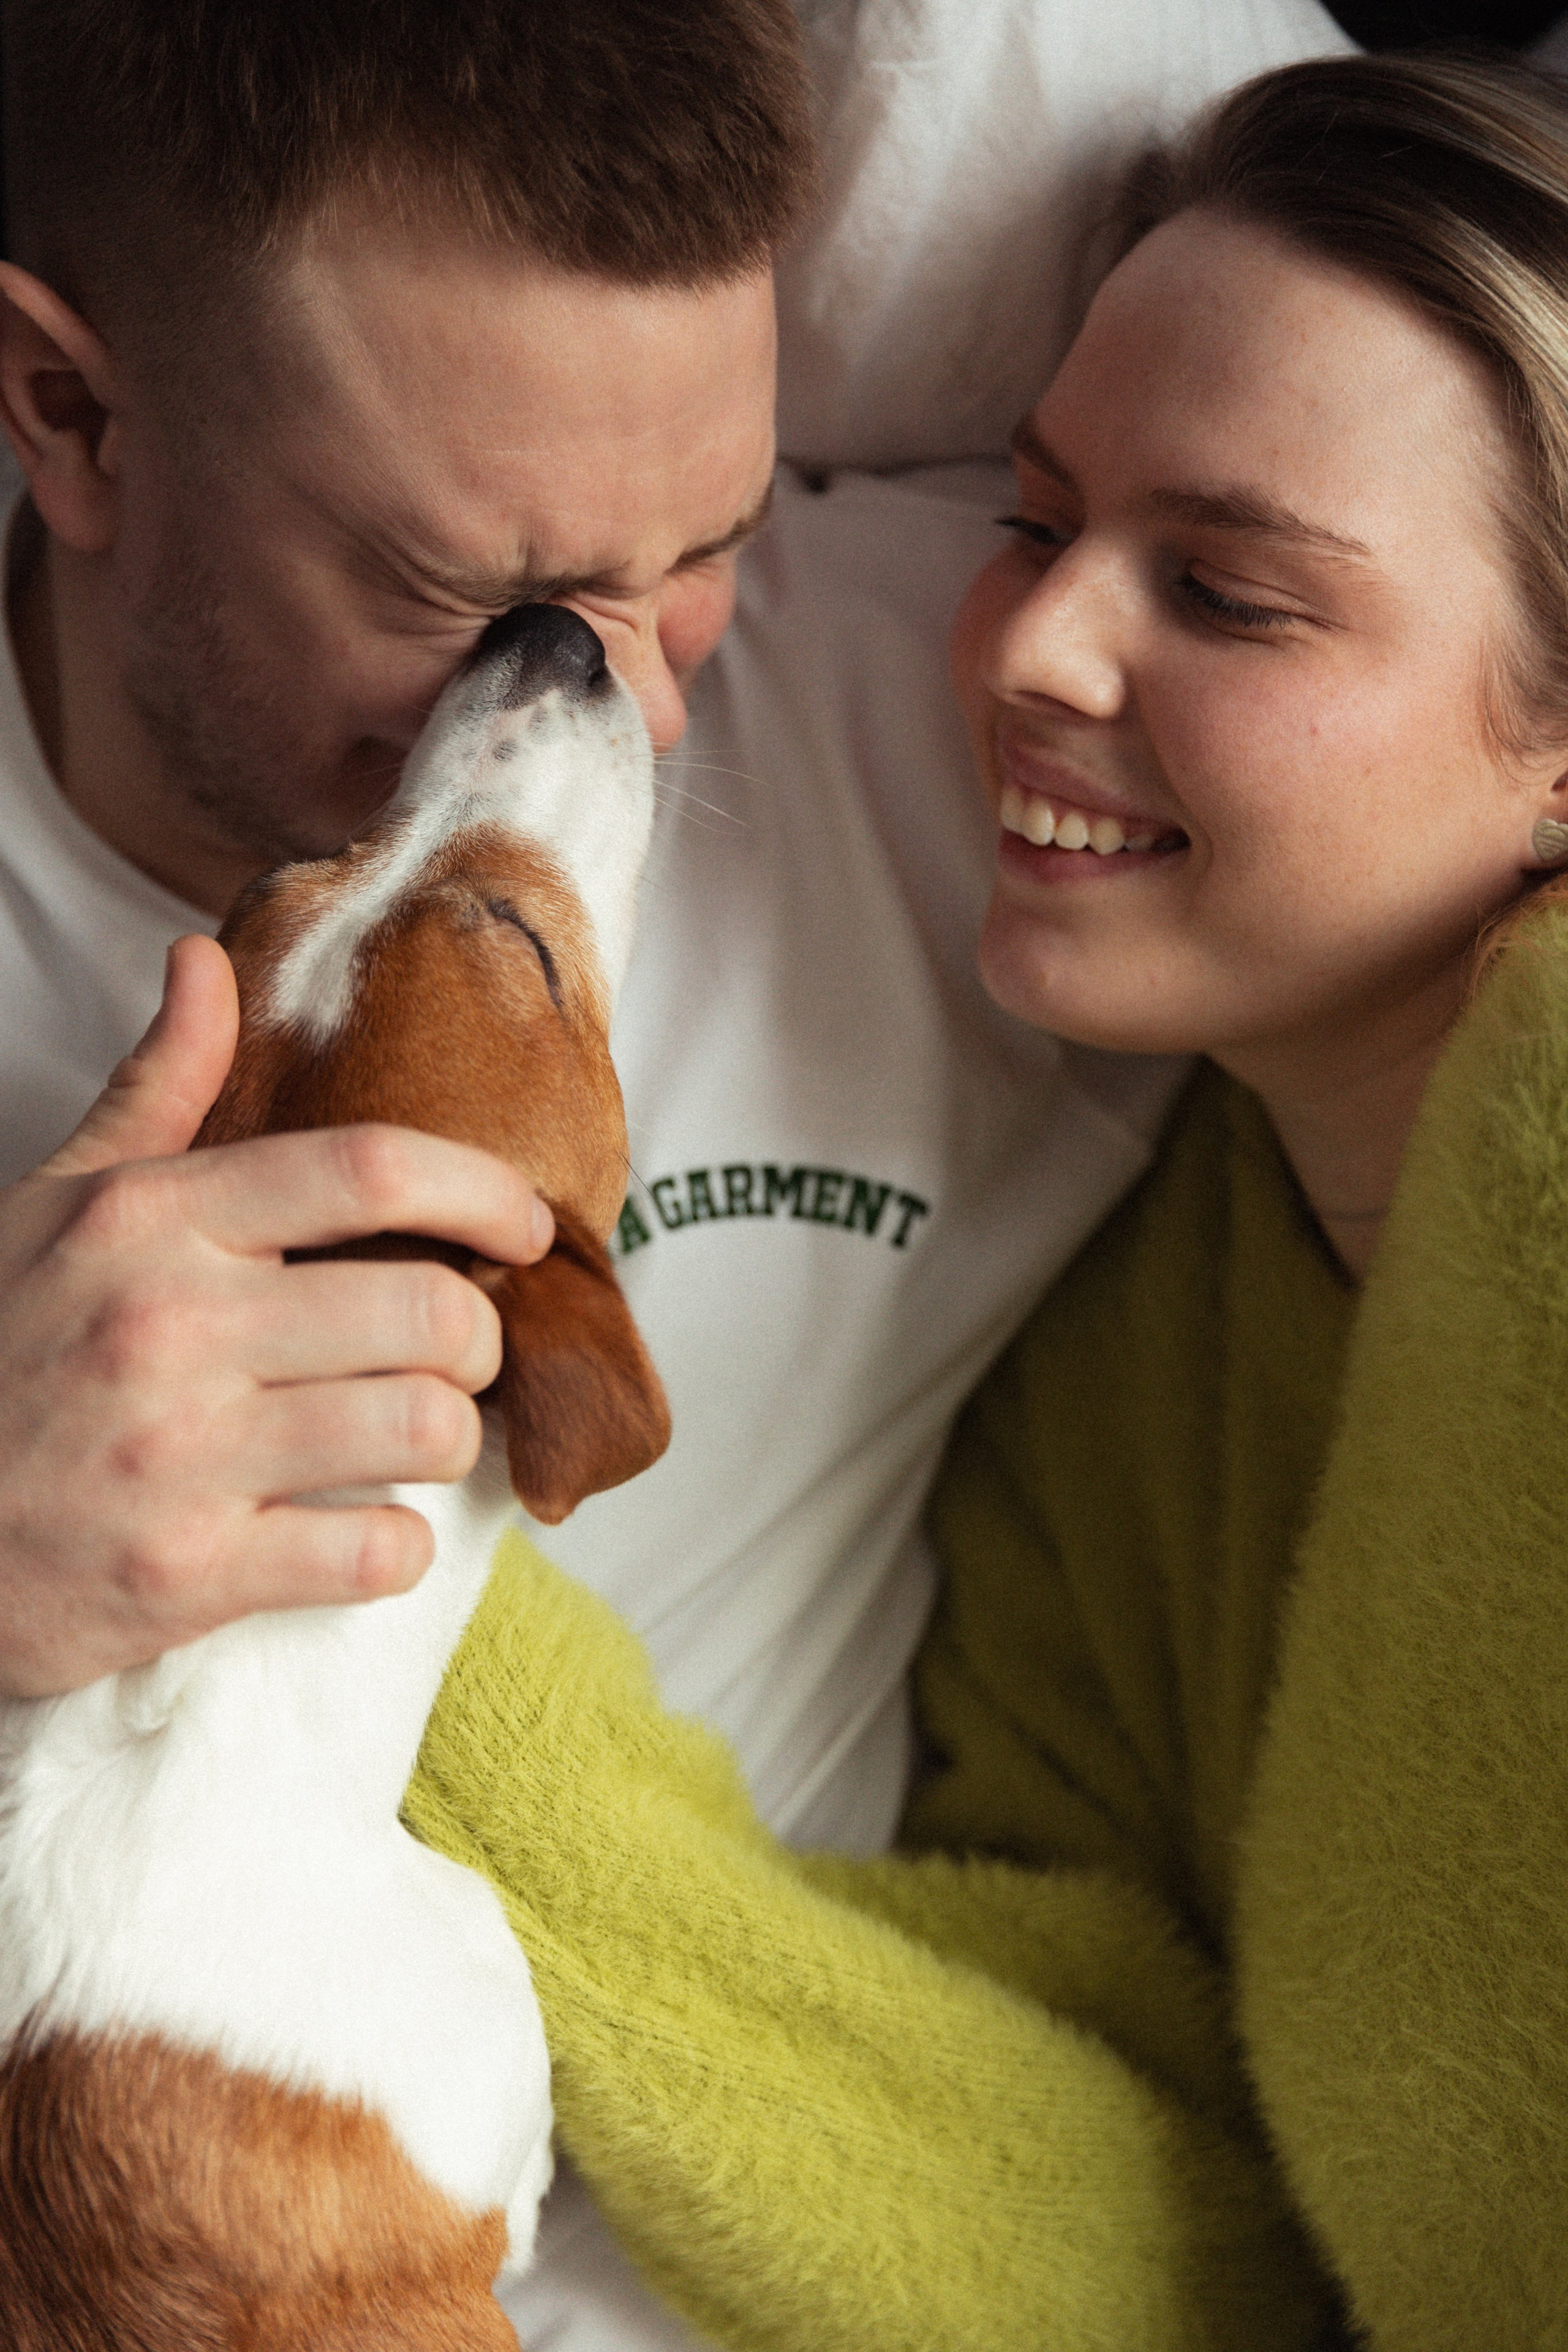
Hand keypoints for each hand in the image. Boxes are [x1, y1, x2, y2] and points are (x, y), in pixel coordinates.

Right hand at [0, 934, 554, 1698]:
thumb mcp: (53, 1204)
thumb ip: (156, 1093)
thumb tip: (207, 964)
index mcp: (152, 1220)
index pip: (371, 1170)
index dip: (482, 1193)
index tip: (526, 1224)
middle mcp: (172, 1327)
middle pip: (430, 1310)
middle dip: (478, 1337)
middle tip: (455, 1353)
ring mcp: (181, 1457)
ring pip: (424, 1429)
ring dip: (448, 1439)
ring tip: (412, 1435)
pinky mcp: (187, 1575)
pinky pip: (372, 1553)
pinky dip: (396, 1548)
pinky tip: (363, 1530)